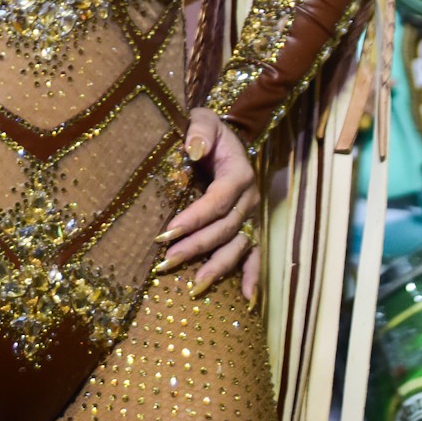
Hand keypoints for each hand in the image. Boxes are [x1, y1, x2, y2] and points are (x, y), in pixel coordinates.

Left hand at [154, 109, 261, 300]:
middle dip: (196, 246)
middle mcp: (249, 200)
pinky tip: (249, 301)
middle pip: (224, 229)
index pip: (217, 201)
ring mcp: (250, 216)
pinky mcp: (248, 227)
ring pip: (237, 247)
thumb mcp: (202, 119)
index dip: (194, 218)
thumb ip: (199, 130)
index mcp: (239, 174)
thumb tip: (194, 149)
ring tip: (194, 286)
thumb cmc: (207, 130)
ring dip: (217, 268)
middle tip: (167, 261)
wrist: (225, 139)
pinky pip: (254, 255)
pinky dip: (254, 278)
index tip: (167, 232)